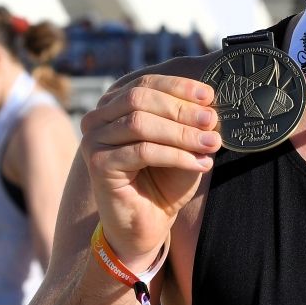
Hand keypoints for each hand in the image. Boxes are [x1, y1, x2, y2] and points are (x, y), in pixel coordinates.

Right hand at [79, 75, 217, 265]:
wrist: (147, 221)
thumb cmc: (164, 180)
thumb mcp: (183, 144)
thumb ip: (191, 123)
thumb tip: (210, 107)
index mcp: (115, 105)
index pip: (146, 83)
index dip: (178, 86)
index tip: (209, 96)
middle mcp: (98, 118)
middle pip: (140, 98)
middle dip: (181, 109)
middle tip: (212, 121)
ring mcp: (93, 140)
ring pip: (140, 124)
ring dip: (182, 133)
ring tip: (211, 144)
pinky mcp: (97, 165)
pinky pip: (142, 151)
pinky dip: (176, 155)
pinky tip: (199, 164)